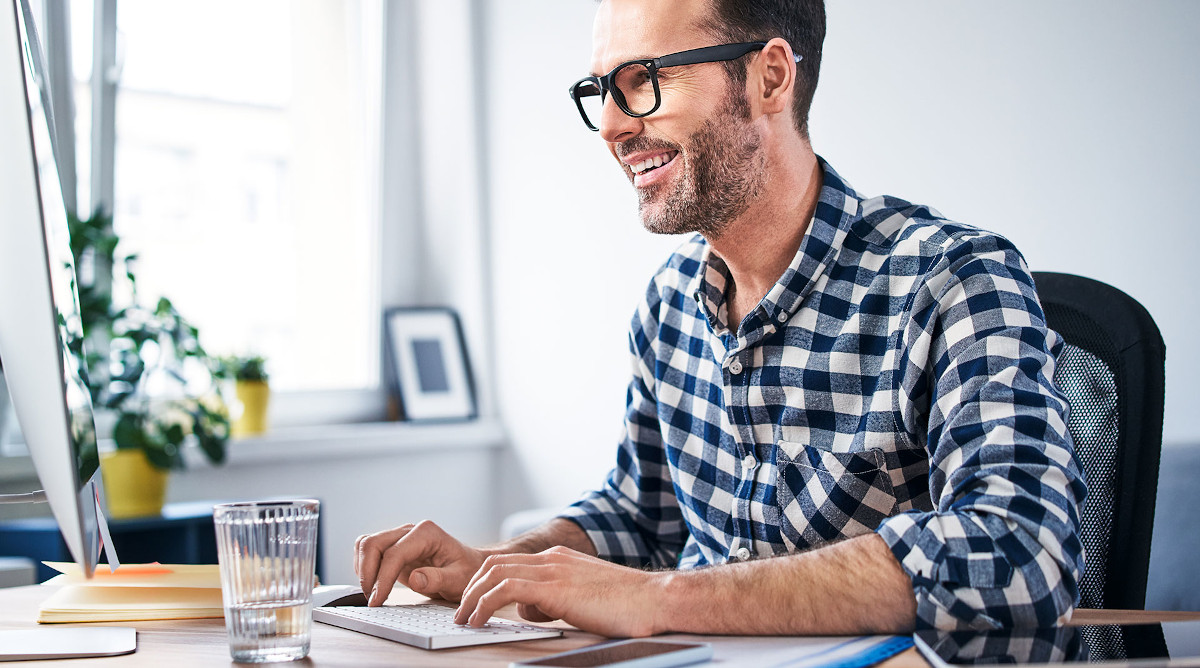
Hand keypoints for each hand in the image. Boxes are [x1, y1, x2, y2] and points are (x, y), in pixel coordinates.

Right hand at [354, 520, 486, 605]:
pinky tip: (374, 586)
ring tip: (372, 594)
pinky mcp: (393, 548)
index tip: (377, 600)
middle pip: (372, 544)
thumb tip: (414, 578)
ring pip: (366, 545)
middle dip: (367, 573)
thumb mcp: (458, 580)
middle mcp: (410, 531)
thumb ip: (437, 579)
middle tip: (372, 600)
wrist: (469, 568)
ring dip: (363, 570)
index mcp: (427, 533)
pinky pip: (368, 552)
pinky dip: (364, 568)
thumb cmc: (466, 572)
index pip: (394, 553)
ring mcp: (400, 537)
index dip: (382, 578)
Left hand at [453, 546, 668, 637]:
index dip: (485, 581)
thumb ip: (554, 599)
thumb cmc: (626, 605)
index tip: (474, 601)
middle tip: (462, 611)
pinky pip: (506, 589)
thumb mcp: (582, 598)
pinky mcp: (555, 586)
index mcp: (559, 558)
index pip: (509, 562)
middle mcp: (552, 558)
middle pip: (495, 564)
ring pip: (494, 573)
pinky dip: (484, 604)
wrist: (654, 600)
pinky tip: (479, 621)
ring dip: (472, 597)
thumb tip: (530, 610)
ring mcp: (553, 569)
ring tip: (464, 619)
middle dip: (472, 588)